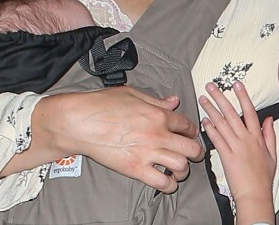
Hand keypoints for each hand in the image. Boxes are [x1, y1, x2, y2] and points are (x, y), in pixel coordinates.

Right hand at [6, 86, 203, 192]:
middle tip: (194, 154)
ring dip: (184, 169)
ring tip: (180, 168)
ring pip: (181, 166)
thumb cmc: (103, 104)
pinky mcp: (135, 169)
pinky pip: (162, 182)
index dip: (192, 131)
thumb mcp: (133, 94)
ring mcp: (147, 153)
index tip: (190, 134)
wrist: (81, 122)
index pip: (187, 125)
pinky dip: (169, 184)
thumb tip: (174, 101)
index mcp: (158, 114)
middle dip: (197, 152)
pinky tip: (166, 180)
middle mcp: (157, 134)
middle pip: (191, 148)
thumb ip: (156, 100)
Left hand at [199, 81, 275, 224]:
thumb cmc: (263, 177)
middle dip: (220, 97)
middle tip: (211, 86)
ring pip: (221, 123)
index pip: (250, 111)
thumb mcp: (272, 153)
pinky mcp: (226, 156)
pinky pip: (216, 139)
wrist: (255, 195)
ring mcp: (235, 147)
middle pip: (231, 113)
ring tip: (203, 98)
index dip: (243, 96)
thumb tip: (269, 119)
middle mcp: (246, 139)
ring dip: (211, 109)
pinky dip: (210, 128)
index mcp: (257, 137)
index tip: (236, 84)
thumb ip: (270, 134)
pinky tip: (204, 120)